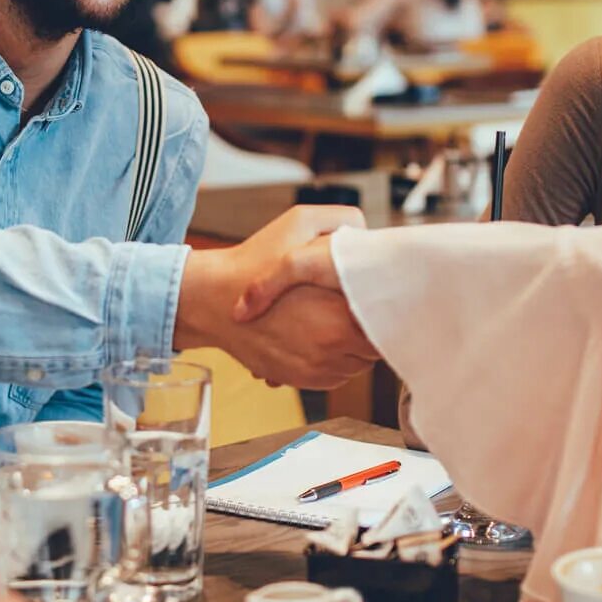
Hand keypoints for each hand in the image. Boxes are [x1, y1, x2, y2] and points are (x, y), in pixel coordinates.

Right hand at [175, 206, 376, 387]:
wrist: (212, 299)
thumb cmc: (254, 260)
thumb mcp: (300, 221)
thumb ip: (344, 221)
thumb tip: (372, 237)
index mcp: (342, 316)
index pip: (389, 320)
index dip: (382, 301)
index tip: (370, 288)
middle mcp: (333, 349)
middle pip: (377, 344)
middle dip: (369, 324)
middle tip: (351, 302)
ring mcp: (317, 369)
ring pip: (358, 362)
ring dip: (353, 344)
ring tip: (331, 317)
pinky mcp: (303, 380)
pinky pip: (337, 374)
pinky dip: (334, 358)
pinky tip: (316, 334)